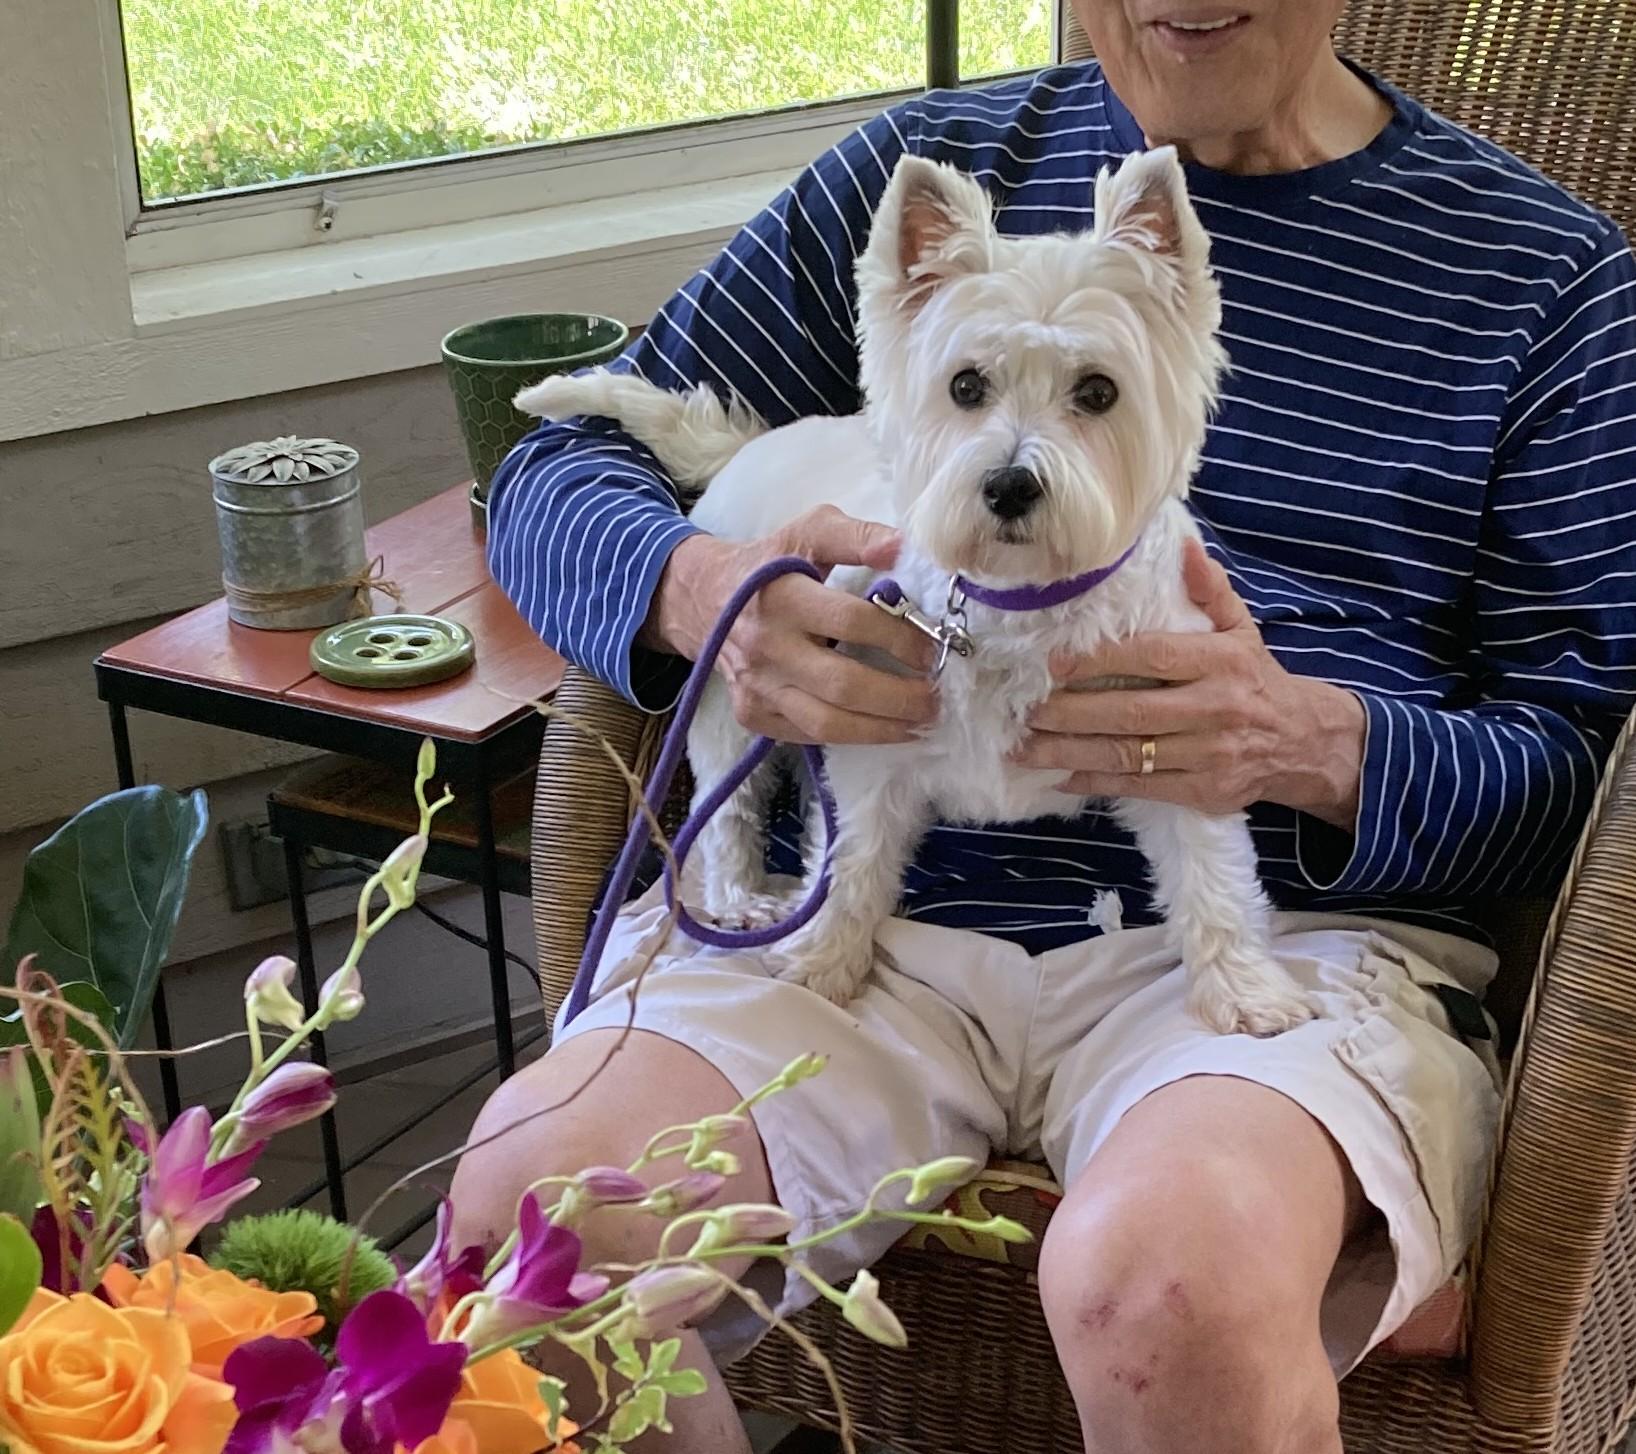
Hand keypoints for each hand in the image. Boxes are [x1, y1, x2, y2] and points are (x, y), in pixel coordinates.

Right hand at [646, 505, 937, 744]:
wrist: (704, 599)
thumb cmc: (770, 564)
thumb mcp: (809, 531)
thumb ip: (857, 535)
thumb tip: (902, 549)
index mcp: (782, 595)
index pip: (852, 622)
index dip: (900, 638)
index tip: (931, 648)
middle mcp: (766, 646)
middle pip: (844, 685)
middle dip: (900, 697)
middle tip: (935, 698)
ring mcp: (757, 686)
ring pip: (828, 724)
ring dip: (882, 729)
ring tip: (919, 723)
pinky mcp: (751, 714)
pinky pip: (808, 736)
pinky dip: (851, 737)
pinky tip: (881, 728)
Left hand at [1012, 540, 1365, 827]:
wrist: (1304, 743)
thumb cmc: (1255, 679)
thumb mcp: (1242, 628)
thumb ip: (1209, 590)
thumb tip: (1182, 546)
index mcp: (1221, 661)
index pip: (1152, 656)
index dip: (1100, 659)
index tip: (1055, 661)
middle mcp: (1215, 708)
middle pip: (1130, 711)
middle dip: (1070, 713)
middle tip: (1025, 709)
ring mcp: (1208, 755)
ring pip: (1128, 754)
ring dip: (1069, 752)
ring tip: (1024, 747)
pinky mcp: (1202, 792)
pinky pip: (1138, 787)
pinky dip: (1095, 781)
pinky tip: (1059, 775)